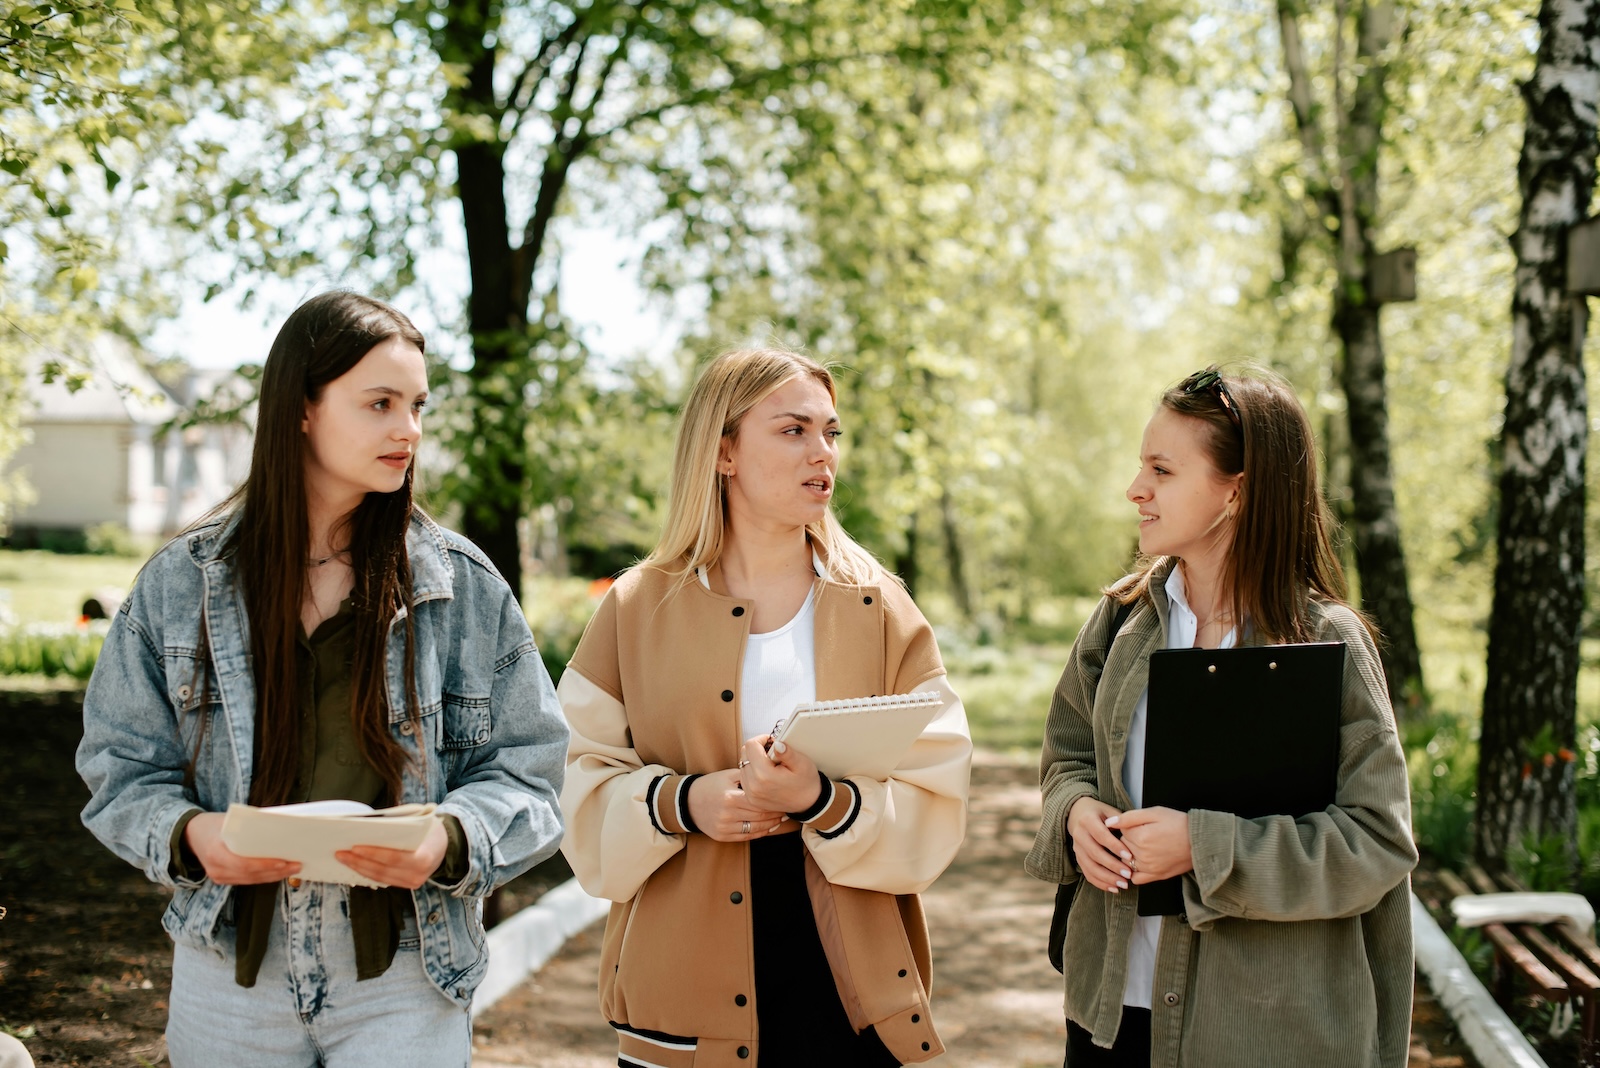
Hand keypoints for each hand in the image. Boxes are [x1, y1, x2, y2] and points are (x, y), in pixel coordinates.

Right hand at [184, 812, 300, 885]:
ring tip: (293, 869)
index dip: (264, 865)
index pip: (243, 863)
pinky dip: (264, 877)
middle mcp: (215, 868)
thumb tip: (280, 827)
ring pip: (251, 880)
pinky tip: (278, 872)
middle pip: (250, 874)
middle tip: (297, 865)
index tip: (284, 861)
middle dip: (276, 871)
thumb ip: (250, 827)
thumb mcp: (229, 821)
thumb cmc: (214, 824)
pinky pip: (246, 880)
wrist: (190, 834)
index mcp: (215, 851)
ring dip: (273, 876)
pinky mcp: (222, 879)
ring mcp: (218, 876)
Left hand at [336, 817, 448, 889]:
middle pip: (382, 870)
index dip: (373, 854)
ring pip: (380, 877)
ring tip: (343, 859)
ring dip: (359, 868)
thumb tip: (369, 825)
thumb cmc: (430, 830)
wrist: (447, 845)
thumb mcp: (421, 823)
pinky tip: (356, 865)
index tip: (355, 847)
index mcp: (423, 858)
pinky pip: (384, 880)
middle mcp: (418, 875)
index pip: (393, 858)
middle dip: (359, 862)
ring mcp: (413, 883)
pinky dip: (368, 872)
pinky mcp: (407, 885)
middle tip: (340, 853)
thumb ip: (400, 826)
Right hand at [686, 768, 792, 842]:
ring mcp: (724, 827)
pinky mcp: (722, 836)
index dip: (773, 802)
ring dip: (771, 824)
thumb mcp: (727, 775)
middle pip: (759, 816)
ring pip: (755, 828)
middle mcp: (728, 814)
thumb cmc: (711, 785)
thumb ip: (747, 776)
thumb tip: (768, 774)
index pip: (759, 801)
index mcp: (730, 797)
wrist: (688, 802)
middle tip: (787, 809)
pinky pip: (746, 837)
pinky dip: (760, 833)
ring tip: (780, 819)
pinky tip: (768, 827)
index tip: (783, 799)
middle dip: (775, 813)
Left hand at [738, 737, 822, 813]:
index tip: (771, 742)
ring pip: (742, 766)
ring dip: (753, 760)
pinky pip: (744, 778)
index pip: (750, 746)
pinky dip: (752, 772)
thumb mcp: (802, 764)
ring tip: (770, 764)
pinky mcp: (751, 799)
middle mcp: (753, 786)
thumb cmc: (806, 782)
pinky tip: (766, 773)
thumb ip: (787, 752)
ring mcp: (751, 794)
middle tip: (772, 752)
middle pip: (744, 754)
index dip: (761, 739)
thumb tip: (776, 744)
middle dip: (757, 749)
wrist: (808, 803)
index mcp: (764, 775)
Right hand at [1066, 796, 1131, 893]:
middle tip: (1128, 874)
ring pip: (1090, 866)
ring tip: (1123, 884)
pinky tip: (1113, 888)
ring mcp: (1077, 848)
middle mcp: (1079, 834)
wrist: (1077, 814)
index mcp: (1087, 820)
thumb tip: (1136, 834)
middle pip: (1095, 853)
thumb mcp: (1109, 811)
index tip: (1129, 856)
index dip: (1115, 846)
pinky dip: (1100, 883)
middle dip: (1112, 865)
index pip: (1101, 835)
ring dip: (1107, 878)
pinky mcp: (1078, 858)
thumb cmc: (1099, 813)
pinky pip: (1087, 873)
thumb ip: (1121, 821)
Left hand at [1108, 806, 1193, 882]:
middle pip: (1123, 846)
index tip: (1140, 825)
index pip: (1121, 831)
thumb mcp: (1155, 813)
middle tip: (1145, 834)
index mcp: (1140, 837)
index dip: (1129, 826)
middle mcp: (1142, 854)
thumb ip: (1129, 817)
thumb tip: (1108, 822)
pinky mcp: (1156, 876)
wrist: (1201, 841)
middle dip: (1129, 840)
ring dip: (1130, 854)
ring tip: (1145, 847)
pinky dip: (1134, 872)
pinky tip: (1141, 862)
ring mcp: (1148, 868)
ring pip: (1126, 861)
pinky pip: (1136, 878)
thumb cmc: (1178, 823)